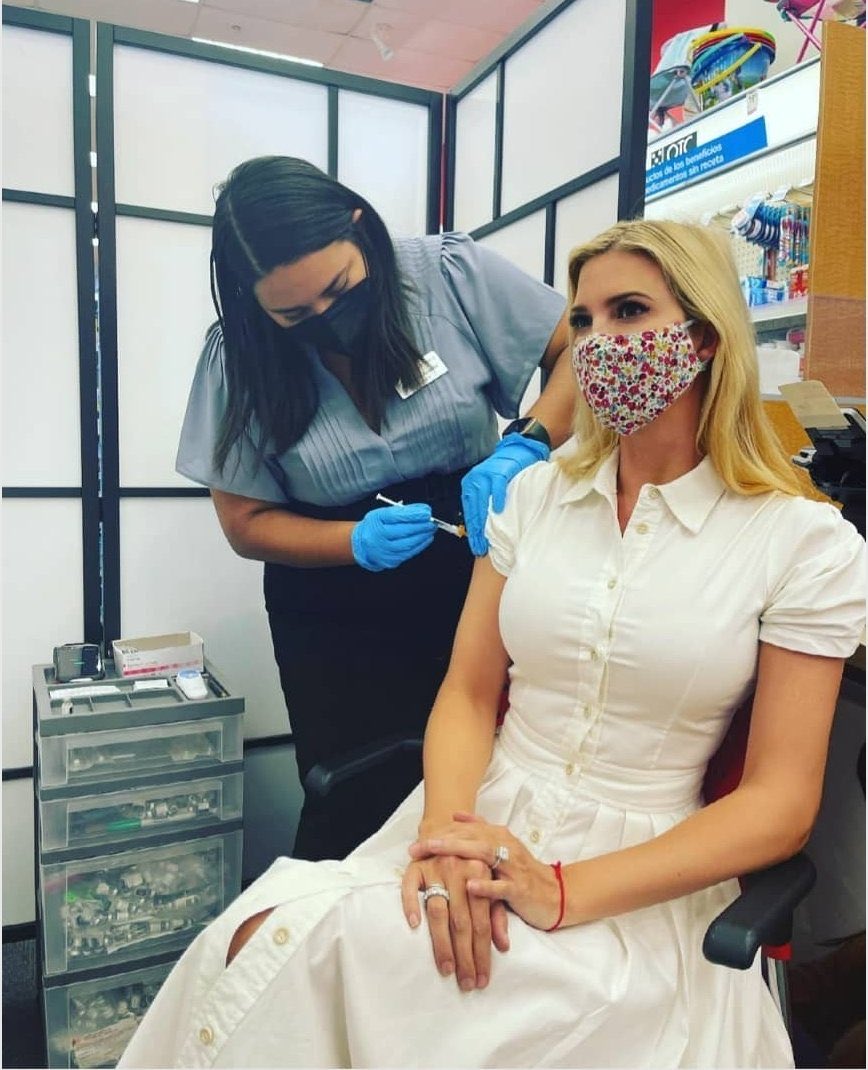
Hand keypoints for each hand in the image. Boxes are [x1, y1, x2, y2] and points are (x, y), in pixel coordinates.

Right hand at [351, 503, 434, 570]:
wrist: (361, 545)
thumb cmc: (375, 526)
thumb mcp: (383, 514)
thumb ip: (402, 511)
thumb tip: (422, 510)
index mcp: (376, 521)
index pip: (397, 516)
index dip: (414, 514)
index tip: (426, 512)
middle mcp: (379, 537)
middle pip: (404, 531)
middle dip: (422, 526)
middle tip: (432, 521)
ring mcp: (385, 550)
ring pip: (409, 543)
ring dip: (423, 536)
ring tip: (431, 529)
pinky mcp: (391, 560)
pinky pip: (409, 552)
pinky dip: (420, 545)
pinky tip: (426, 538)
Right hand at [401, 853, 509, 991]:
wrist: (446, 827)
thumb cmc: (470, 861)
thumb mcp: (489, 883)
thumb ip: (497, 913)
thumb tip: (503, 946)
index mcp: (480, 873)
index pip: (482, 922)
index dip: (482, 953)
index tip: (481, 979)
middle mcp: (458, 870)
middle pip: (462, 922)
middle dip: (465, 957)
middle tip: (466, 983)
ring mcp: (436, 867)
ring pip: (439, 912)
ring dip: (442, 944)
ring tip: (447, 969)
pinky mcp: (415, 866)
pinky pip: (410, 887)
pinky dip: (411, 904)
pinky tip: (415, 926)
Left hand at [409, 812, 561, 931]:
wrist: (557, 895)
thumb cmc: (523, 873)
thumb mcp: (503, 848)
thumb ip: (481, 831)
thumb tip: (456, 815)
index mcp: (500, 836)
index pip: (467, 829)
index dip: (442, 833)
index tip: (418, 839)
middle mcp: (507, 846)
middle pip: (472, 837)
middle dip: (443, 841)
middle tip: (418, 846)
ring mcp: (514, 867)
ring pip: (484, 854)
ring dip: (458, 851)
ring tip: (436, 852)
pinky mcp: (521, 889)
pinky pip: (502, 886)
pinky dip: (486, 885)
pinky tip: (469, 885)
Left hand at [461, 434, 549, 555]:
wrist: (518, 449)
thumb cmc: (505, 471)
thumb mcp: (489, 487)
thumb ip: (484, 503)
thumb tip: (483, 530)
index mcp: (470, 485)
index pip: (469, 512)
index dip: (472, 531)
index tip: (476, 546)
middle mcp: (475, 480)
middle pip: (474, 510)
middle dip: (477, 532)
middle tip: (481, 548)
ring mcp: (486, 474)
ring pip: (482, 501)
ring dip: (485, 521)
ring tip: (488, 537)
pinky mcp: (500, 470)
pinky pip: (497, 486)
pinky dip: (497, 498)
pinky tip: (498, 511)